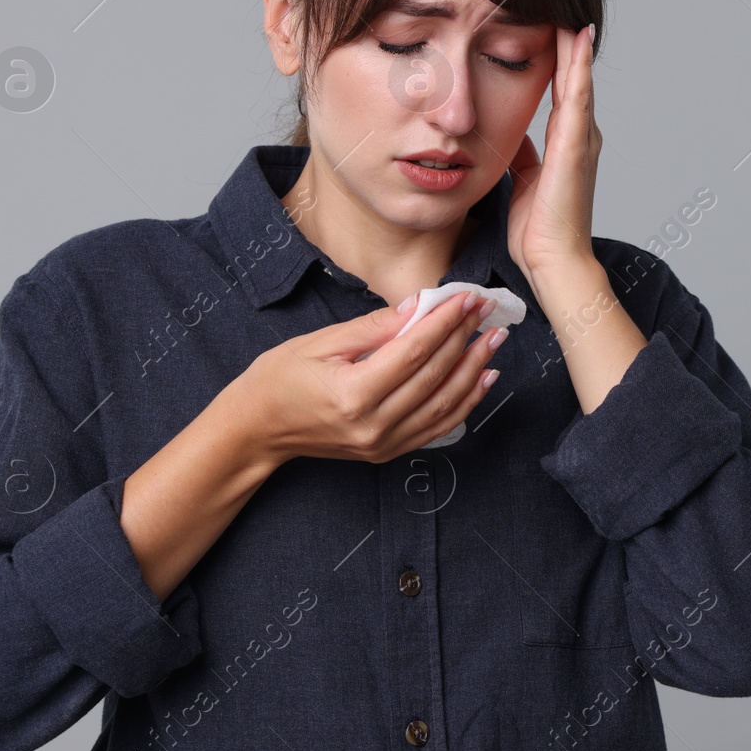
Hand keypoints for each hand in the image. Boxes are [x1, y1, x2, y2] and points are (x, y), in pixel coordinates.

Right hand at [228, 290, 508, 465]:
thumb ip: (373, 327)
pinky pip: (437, 428)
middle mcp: (372, 425)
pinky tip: (481, 379)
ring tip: (493, 341)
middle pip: (433, 376)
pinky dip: (464, 402)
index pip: (414, 351)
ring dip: (474, 370)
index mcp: (352, 394)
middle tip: (486, 311)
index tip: (467, 298)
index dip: (445, 322)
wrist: (257, 429)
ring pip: (443, 405)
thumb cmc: (279, 379)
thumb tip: (418, 307)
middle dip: (464, 339)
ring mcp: (382, 444)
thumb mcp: (320, 342)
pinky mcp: (387, 452)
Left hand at [506, 23, 600, 279]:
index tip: (546, 24)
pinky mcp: (576, 146)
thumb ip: (522, 155)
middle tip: (561, 2)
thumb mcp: (523, 181)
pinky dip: (577, 65)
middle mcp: (580, 136)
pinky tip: (576, 37)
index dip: (556, 58)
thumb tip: (510, 135)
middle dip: (567, 42)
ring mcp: (582, 139)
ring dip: (574, 43)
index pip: (561, 89)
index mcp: (566, 143)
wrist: (554, 262)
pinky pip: (577, 95)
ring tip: (569, 7)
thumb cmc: (538, 231)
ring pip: (578, 78)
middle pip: (572, 77)